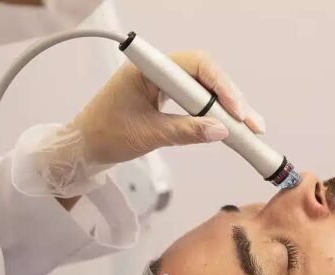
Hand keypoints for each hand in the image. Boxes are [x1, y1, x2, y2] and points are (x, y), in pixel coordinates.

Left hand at [34, 51, 264, 196]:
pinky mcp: (166, 99)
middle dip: (231, 99)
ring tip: (249, 129)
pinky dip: (214, 114)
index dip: (220, 87)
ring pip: (205, 89)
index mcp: (149, 70)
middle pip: (206, 76)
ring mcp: (164, 84)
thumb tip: (221, 131)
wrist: (82, 147)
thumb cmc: (105, 135)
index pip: (196, 66)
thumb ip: (186, 132)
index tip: (236, 112)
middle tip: (252, 124)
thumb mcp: (149, 135)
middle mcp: (159, 71)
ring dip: (227, 109)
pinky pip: (196, 101)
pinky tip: (230, 127)